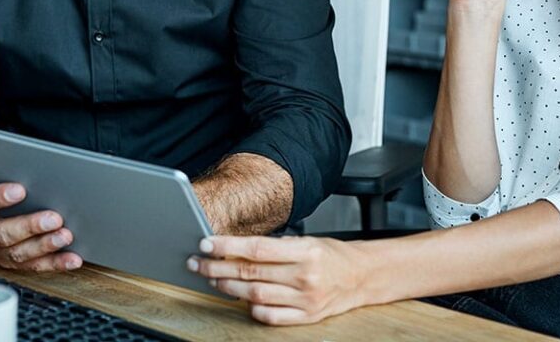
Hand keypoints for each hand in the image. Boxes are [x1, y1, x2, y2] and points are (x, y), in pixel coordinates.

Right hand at [0, 182, 81, 271]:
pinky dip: (54, 262)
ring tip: (65, 236)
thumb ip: (0, 174)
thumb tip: (20, 163)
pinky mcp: (10, 261)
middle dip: (29, 227)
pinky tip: (72, 258)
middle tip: (54, 219)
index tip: (19, 191)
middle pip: (0, 234)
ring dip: (44, 246)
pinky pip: (32, 265)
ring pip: (16, 254)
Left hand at [188, 234, 367, 324]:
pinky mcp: (306, 318)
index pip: (257, 249)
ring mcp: (304, 300)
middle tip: (198, 263)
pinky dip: (252, 309)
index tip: (206, 243)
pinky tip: (241, 300)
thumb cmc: (332, 255)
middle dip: (218, 267)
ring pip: (255, 296)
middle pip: (251, 273)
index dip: (228, 246)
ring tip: (213, 279)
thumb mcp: (308, 241)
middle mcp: (304, 276)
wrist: (360, 277)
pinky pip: (270, 317)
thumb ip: (277, 246)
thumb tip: (238, 248)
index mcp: (306, 251)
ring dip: (229, 288)